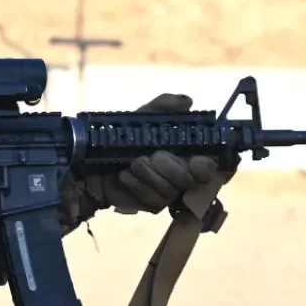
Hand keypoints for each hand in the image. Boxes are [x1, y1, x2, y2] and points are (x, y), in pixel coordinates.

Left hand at [59, 93, 220, 228]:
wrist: (96, 163)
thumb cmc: (125, 137)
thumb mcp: (143, 117)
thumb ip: (164, 106)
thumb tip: (187, 100)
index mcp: (187, 153)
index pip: (209, 165)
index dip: (204, 165)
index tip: (194, 160)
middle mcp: (183, 175)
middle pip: (189, 178)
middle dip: (168, 165)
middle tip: (151, 155)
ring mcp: (169, 192)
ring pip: (168, 189)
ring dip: (146, 173)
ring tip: (131, 162)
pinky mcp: (153, 204)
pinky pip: (151, 198)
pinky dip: (136, 184)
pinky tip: (124, 174)